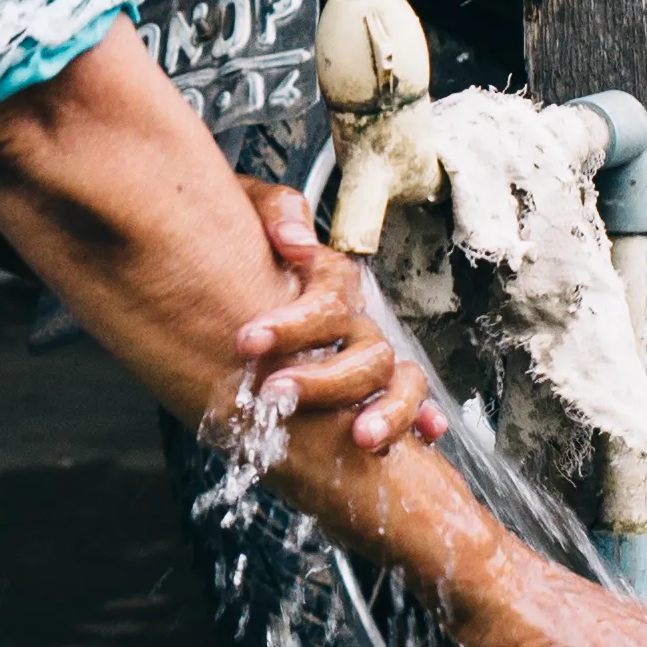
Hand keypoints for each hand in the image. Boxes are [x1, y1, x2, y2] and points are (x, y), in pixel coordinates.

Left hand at [231, 188, 444, 457]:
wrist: (220, 263)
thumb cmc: (240, 242)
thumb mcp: (247, 209)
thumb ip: (273, 210)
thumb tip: (293, 237)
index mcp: (327, 283)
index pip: (331, 297)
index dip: (293, 322)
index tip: (248, 341)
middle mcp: (355, 322)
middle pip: (367, 351)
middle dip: (325, 380)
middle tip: (277, 394)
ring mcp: (367, 355)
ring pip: (399, 381)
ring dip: (388, 409)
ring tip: (361, 437)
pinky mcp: (368, 389)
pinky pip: (411, 402)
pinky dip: (422, 417)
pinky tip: (426, 434)